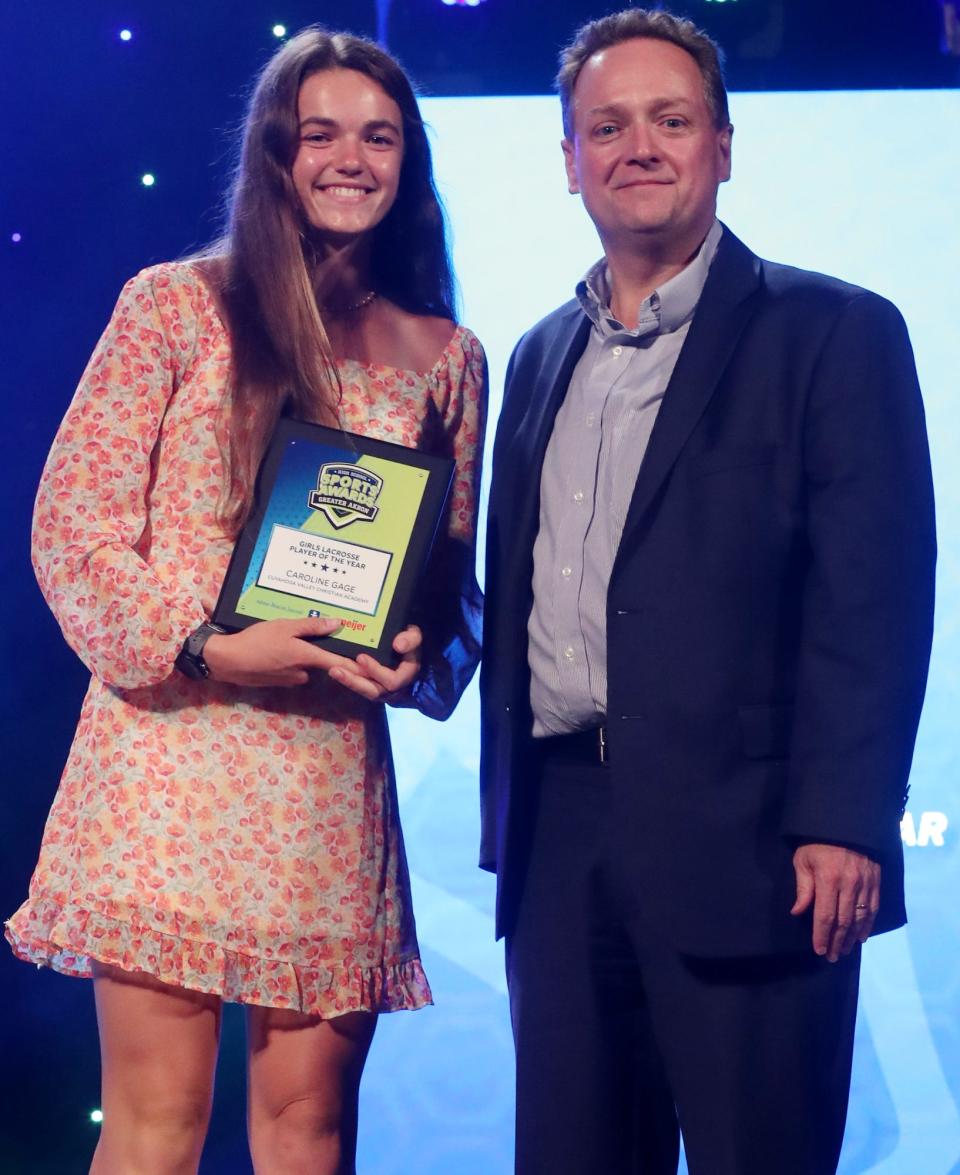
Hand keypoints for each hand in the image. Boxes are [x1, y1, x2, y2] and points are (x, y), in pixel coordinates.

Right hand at [202, 617, 354, 686]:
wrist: (226, 660)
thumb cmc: (256, 640)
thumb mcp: (284, 626)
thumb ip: (311, 626)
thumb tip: (337, 624)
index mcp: (306, 657)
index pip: (338, 663)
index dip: (355, 666)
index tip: (370, 669)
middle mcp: (301, 672)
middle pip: (319, 662)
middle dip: (315, 651)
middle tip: (304, 636)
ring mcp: (289, 680)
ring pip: (303, 665)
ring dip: (297, 655)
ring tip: (281, 639)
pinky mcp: (277, 682)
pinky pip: (289, 670)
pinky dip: (285, 660)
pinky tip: (272, 649)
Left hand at [328, 625, 422, 702]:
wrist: (408, 655)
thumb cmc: (411, 645)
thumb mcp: (415, 638)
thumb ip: (411, 639)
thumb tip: (398, 645)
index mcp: (405, 676)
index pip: (392, 680)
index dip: (376, 671)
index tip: (360, 658)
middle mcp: (393, 688)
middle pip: (373, 691)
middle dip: (354, 681)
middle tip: (335, 670)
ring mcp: (382, 690)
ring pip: (364, 691)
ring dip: (348, 681)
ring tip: (333, 671)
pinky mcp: (371, 687)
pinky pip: (360, 687)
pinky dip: (348, 679)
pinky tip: (335, 671)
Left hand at [790, 843, 880, 961]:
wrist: (844, 822)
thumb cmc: (817, 842)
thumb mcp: (803, 860)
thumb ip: (803, 888)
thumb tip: (798, 912)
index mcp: (828, 879)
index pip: (825, 916)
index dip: (822, 936)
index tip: (819, 950)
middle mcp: (849, 884)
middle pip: (844, 922)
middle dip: (837, 942)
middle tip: (833, 957)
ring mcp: (865, 883)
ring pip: (860, 918)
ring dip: (852, 938)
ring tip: (845, 950)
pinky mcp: (876, 880)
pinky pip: (873, 908)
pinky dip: (868, 924)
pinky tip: (862, 935)